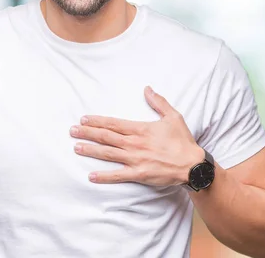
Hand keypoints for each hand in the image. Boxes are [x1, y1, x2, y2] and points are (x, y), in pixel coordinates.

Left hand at [70, 86, 203, 185]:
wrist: (192, 165)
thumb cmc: (182, 141)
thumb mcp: (173, 116)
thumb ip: (158, 102)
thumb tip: (147, 88)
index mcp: (140, 129)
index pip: (113, 123)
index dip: (97, 121)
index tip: (84, 119)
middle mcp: (134, 144)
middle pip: (106, 137)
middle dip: (87, 133)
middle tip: (72, 131)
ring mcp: (135, 160)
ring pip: (107, 154)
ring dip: (90, 150)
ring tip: (76, 147)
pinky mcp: (138, 174)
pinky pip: (117, 175)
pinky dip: (103, 176)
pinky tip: (90, 176)